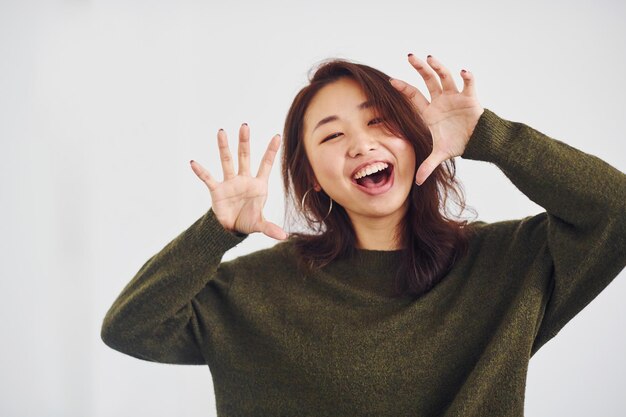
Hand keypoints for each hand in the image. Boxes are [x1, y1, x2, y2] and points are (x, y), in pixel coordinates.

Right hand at [189, 124, 287, 239]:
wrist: (231, 228)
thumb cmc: (248, 221)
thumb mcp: (260, 225)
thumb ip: (270, 228)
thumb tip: (284, 236)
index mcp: (258, 185)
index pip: (265, 165)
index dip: (271, 151)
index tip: (277, 136)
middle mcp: (243, 180)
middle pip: (245, 157)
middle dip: (245, 142)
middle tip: (245, 126)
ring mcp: (230, 183)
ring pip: (227, 161)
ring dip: (224, 147)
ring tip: (221, 132)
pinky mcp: (217, 190)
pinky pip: (208, 179)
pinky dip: (201, 171)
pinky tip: (194, 163)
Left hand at [389, 54, 484, 184]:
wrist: (478, 142)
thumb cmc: (457, 143)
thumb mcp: (440, 154)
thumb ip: (428, 165)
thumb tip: (417, 182)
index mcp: (429, 111)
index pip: (413, 97)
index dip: (404, 89)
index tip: (392, 81)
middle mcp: (440, 100)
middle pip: (428, 80)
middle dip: (419, 68)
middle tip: (410, 56)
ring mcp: (455, 96)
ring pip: (445, 77)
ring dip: (439, 68)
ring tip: (431, 58)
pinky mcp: (470, 97)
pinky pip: (468, 84)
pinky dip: (466, 77)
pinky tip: (463, 71)